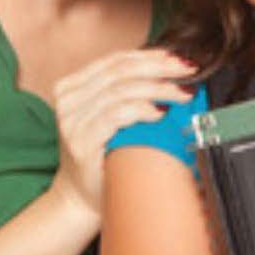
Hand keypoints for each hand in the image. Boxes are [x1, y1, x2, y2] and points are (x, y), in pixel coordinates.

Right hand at [48, 49, 196, 218]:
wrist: (80, 198)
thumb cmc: (101, 155)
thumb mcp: (107, 116)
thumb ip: (124, 93)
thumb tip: (169, 70)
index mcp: (71, 86)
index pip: (115, 60)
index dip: (148, 56)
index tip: (177, 57)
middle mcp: (68, 99)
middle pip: (120, 71)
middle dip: (158, 68)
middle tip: (186, 70)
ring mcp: (72, 121)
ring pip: (121, 91)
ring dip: (157, 89)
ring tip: (182, 94)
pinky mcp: (80, 141)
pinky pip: (115, 116)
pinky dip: (141, 110)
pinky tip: (161, 113)